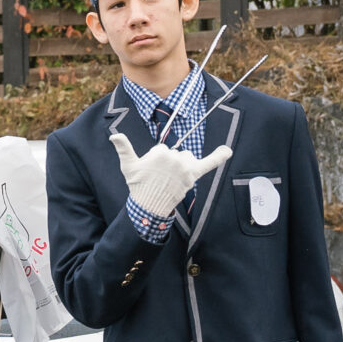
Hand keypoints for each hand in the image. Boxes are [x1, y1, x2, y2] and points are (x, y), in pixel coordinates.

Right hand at [109, 133, 233, 220]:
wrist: (148, 205)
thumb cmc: (138, 185)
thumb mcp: (128, 166)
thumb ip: (123, 148)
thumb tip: (115, 136)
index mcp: (160, 152)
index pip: (163, 149)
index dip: (156, 160)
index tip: (151, 172)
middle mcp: (175, 158)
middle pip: (176, 153)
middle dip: (169, 163)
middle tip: (160, 177)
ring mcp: (185, 167)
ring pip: (187, 158)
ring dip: (182, 165)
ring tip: (172, 179)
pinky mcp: (193, 175)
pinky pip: (209, 163)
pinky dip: (219, 156)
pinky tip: (227, 150)